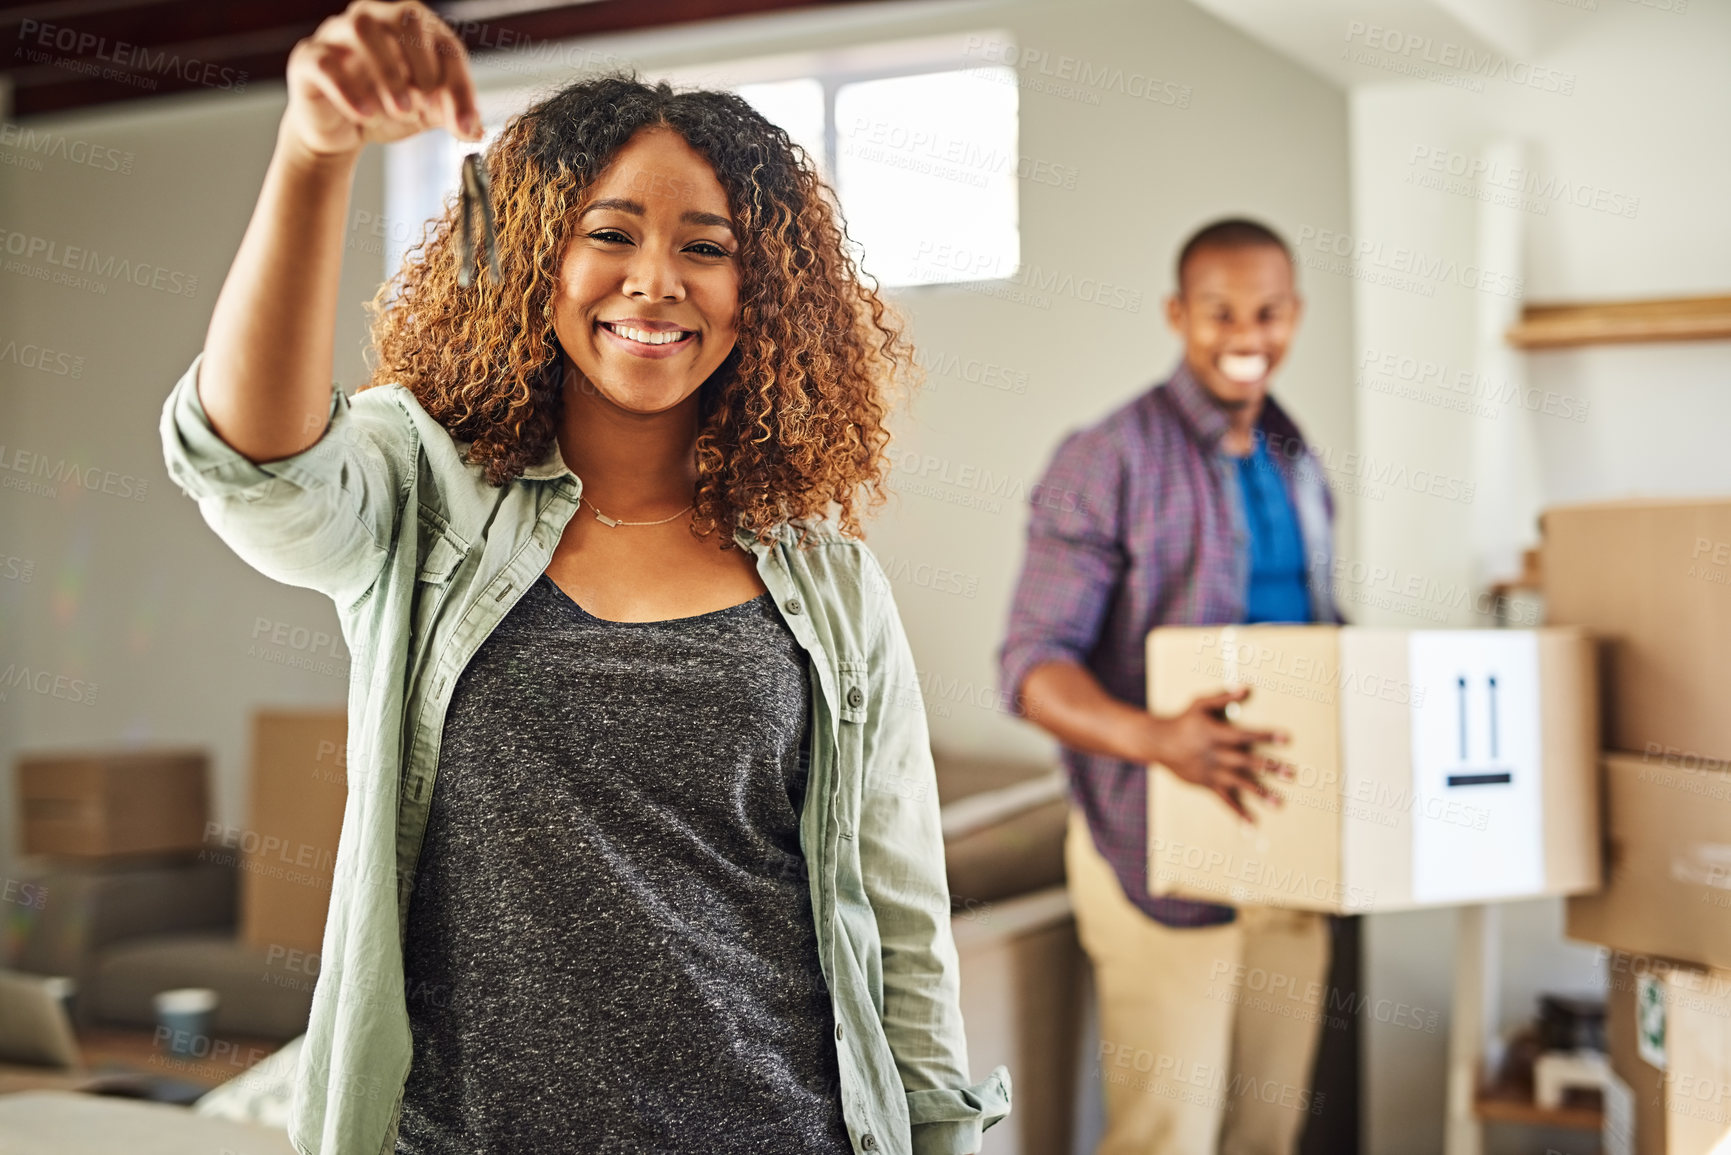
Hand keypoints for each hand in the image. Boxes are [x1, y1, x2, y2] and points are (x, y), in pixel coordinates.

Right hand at [282, 0, 482, 159]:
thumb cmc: (386, 112)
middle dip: (422, 62)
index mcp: (411, 30)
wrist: (339, 134)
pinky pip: (325, 61)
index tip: (463, 123)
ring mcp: (338, 35)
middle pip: (404, 17)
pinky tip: (366, 114)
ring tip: (400, 109)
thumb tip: (476, 130)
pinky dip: (349, 88)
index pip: (444, 43)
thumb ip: (452, 117)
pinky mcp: (308, 58)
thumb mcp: (426, 115)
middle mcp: (375, 20)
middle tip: (428, 103)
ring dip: (388, 70)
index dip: (459, 83)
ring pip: (362, 27)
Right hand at [1143, 687, 1294, 822]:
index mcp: (1215, 733)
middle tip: (1291, 774)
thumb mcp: (1200, 703)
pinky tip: (1252, 823)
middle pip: (1245, 761)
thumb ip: (1223, 697)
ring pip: (1237, 783)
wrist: (1158, 743)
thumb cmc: (1184, 720)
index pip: (1244, 735)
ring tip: (1279, 803)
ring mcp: (1210, 772)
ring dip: (1259, 793)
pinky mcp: (1206, 784)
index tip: (1286, 738)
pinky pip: (1224, 800)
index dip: (1265, 736)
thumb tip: (1247, 688)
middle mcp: (1214, 754)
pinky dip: (1238, 812)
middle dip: (1269, 767)